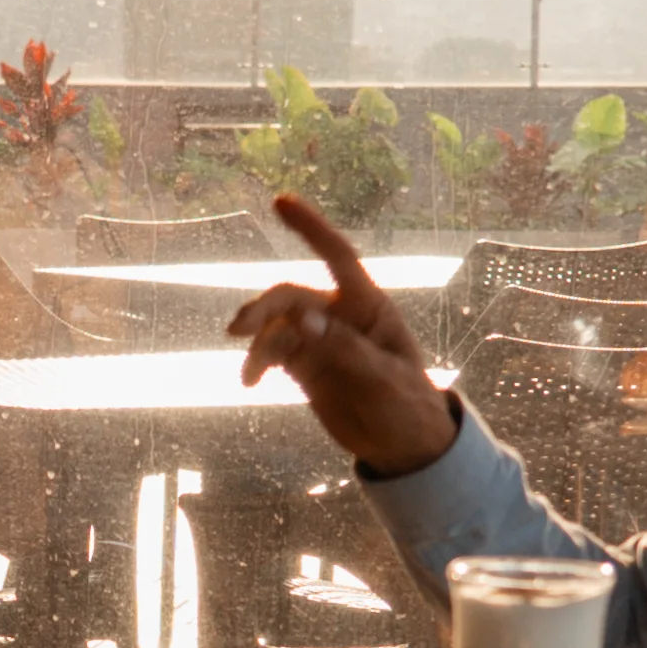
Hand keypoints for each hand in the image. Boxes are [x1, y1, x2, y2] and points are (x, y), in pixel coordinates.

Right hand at [228, 194, 460, 476]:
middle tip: (239, 329)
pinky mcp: (304, 365)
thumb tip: (302, 319)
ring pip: (276, 324)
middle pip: (292, 296)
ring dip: (257, 340)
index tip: (280, 202)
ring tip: (250, 372)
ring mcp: (318, 339)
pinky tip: (249, 381)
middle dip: (264, 308)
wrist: (403, 445)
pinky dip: (257, 362)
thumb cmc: (407, 404)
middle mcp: (338, 315)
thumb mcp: (383, 377)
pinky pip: (271, 352)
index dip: (310, 228)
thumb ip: (344, 347)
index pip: (337, 256)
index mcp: (368, 306)